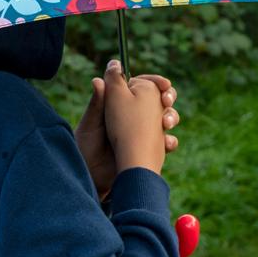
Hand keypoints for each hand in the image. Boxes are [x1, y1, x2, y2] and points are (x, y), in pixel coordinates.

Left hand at [102, 61, 175, 175]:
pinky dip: (170, 141)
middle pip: (158, 99)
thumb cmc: (86, 147)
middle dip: (168, 97)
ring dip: (171, 117)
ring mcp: (144, 132)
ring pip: (165, 118)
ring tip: (166, 123)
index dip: (153, 81)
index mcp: (120, 103)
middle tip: (167, 100)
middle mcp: (135, 115)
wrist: (92, 178)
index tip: (163, 83)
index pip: (140, 84)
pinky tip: (166, 143)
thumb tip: (99, 78)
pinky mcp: (151, 148)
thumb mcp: (91, 123)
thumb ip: (97, 103)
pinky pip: (166, 142)